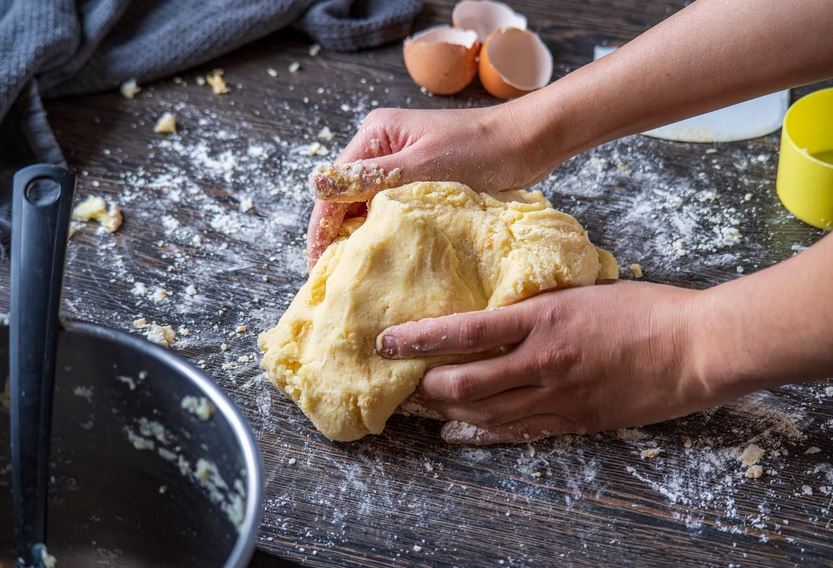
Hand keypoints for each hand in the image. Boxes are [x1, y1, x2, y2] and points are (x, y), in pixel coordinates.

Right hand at [306, 104, 553, 268]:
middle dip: (338, 235)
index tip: (318, 265)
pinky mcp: (422, 181)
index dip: (322, 227)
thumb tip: (315, 185)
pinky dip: (388, 232)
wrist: (529, 142)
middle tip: (334, 278)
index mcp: (376, 135)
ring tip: (356, 275)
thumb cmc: (481, 149)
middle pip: (347, 198)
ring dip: (363, 236)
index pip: (335, 187)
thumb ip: (371, 177)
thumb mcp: (422, 165)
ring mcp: (402, 165)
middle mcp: (383, 147)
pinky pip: (393, 210)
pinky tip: (387, 257)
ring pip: (369, 207)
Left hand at [377, 281, 719, 444]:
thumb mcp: (581, 291)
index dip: (420, 338)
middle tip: (405, 381)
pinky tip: (457, 432)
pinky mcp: (574, 420)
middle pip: (465, 383)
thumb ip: (537, 305)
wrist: (693, 348)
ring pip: (485, 413)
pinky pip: (517, 432)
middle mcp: (543, 360)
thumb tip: (497, 308)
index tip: (388, 341)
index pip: (465, 330)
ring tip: (423, 406)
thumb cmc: (643, 309)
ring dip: (447, 411)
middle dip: (427, 386)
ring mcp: (558, 396)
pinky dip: (481, 433)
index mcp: (543, 318)